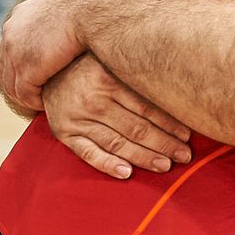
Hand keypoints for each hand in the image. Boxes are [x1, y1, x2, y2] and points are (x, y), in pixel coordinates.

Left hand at [0, 0, 90, 115]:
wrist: (90, 12)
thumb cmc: (89, 9)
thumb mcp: (67, 8)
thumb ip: (58, 18)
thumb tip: (68, 24)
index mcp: (22, 15)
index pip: (11, 46)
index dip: (20, 63)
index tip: (34, 75)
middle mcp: (12, 33)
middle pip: (5, 67)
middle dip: (17, 83)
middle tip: (31, 96)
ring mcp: (15, 52)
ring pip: (11, 84)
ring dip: (25, 96)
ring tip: (38, 103)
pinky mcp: (26, 70)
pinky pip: (24, 94)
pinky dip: (33, 102)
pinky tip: (44, 105)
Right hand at [43, 55, 193, 179]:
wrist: (46, 70)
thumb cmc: (90, 66)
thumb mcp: (111, 61)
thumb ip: (137, 74)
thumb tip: (179, 90)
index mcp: (107, 78)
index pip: (146, 106)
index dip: (169, 123)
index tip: (187, 135)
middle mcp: (92, 99)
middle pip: (135, 127)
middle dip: (163, 144)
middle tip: (184, 155)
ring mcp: (77, 118)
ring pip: (116, 143)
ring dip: (143, 157)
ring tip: (165, 165)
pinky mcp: (65, 133)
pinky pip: (88, 153)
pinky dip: (108, 164)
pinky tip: (127, 173)